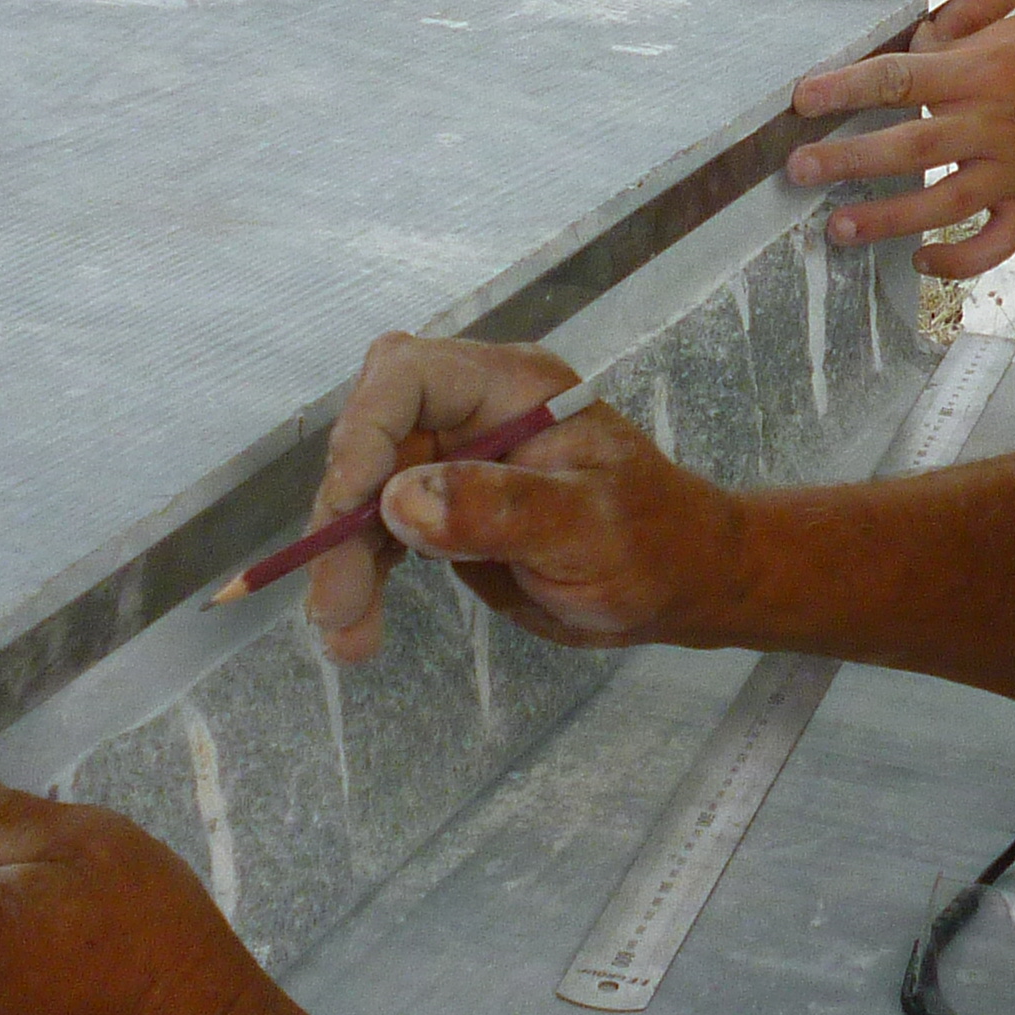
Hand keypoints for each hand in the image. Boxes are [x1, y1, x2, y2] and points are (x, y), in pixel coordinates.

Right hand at [300, 332, 751, 668]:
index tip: (350, 508)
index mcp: (511, 387)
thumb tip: (402, 501)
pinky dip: (363, 578)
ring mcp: (453, 460)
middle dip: (342, 519)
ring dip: (343, 561)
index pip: (408, 377)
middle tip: (335, 603)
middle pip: (372, 441)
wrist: (679, 583)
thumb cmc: (655, 542)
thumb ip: (502, 509)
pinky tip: (354, 633)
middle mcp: (472, 413)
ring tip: (345, 637)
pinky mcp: (444, 510)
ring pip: (366, 494)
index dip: (364, 433)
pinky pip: (381, 534)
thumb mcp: (589, 528)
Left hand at [785, 1, 1014, 277]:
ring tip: (837, 228)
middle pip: (908, 144)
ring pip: (941, 204)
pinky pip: (992, 245)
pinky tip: (919, 259)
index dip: (845, 88)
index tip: (799, 98)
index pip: (901, 75)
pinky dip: (954, 260)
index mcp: (989, 67)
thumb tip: (908, 50)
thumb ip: (963, 43)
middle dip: (846, 158)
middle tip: (796, 169)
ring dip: (885, 219)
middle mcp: (999, 122)